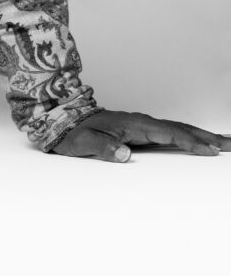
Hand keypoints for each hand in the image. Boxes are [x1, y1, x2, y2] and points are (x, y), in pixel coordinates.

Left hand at [51, 109, 230, 162]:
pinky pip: (170, 132)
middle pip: (181, 129)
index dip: (190, 142)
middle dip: (208, 137)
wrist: (61, 120)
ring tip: (225, 142)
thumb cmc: (72, 133)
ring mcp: (142, 125)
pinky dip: (189, 136)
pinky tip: (198, 141)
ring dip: (202, 136)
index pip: (168, 133)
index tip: (210, 150)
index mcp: (132, 124)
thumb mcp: (83, 143)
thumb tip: (124, 154)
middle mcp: (141, 122)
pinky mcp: (141, 131)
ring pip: (179, 129)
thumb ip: (102, 148)